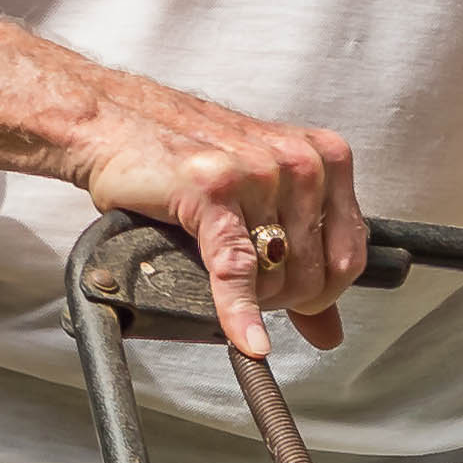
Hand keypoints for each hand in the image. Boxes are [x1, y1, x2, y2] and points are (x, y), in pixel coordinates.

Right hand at [69, 92, 367, 356]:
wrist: (112, 122)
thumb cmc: (184, 159)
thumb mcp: (259, 203)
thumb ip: (303, 264)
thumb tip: (329, 332)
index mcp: (323, 157)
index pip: (350, 256)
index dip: (322, 291)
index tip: (294, 296)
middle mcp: (299, 161)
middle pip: (316, 275)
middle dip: (282, 297)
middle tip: (247, 285)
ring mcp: (259, 173)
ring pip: (277, 278)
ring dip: (251, 298)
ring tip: (219, 271)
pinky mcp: (214, 191)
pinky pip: (237, 271)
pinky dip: (240, 313)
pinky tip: (247, 340)